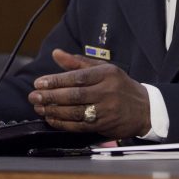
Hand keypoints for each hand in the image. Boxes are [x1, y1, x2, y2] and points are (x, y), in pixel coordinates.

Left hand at [28, 48, 150, 138]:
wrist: (145, 109)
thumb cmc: (120, 86)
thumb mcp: (103, 68)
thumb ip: (78, 62)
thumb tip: (56, 53)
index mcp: (107, 74)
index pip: (77, 77)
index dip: (56, 80)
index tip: (39, 82)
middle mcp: (107, 91)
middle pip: (74, 95)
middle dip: (51, 96)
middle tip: (34, 96)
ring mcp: (106, 110)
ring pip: (75, 111)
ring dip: (54, 110)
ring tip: (39, 107)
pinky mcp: (104, 125)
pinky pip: (79, 125)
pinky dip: (63, 123)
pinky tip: (51, 118)